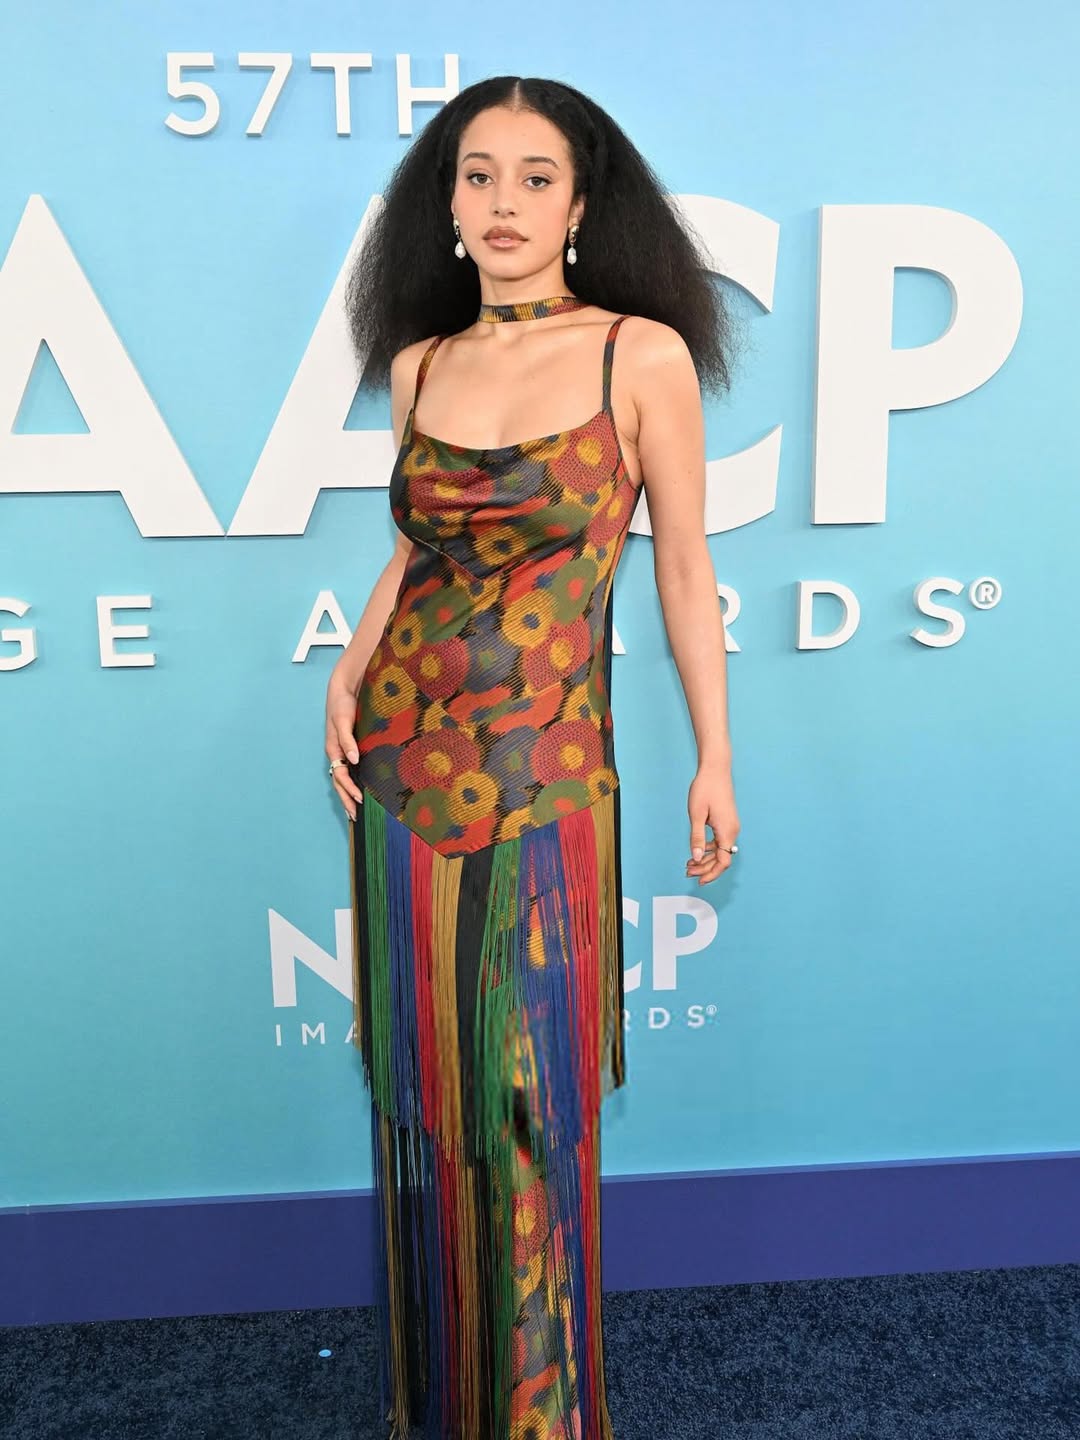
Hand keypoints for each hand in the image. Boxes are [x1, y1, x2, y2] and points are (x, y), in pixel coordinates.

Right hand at [325, 677, 363, 821]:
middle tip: (354, 816)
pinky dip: (352, 782)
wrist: (343, 689)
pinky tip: (360, 788)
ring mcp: (341, 751)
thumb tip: (353, 760)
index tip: (360, 800)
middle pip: (339, 782)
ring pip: (342, 778)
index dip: (349, 789)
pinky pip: (348, 769)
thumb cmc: (341, 703)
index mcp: (333, 749)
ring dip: (347, 794)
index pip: (340, 775)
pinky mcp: (348, 747)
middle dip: (345, 799)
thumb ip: (347, 740)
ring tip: (354, 809)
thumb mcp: (343, 720)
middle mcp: (336, 753)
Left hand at [686, 763, 739, 884]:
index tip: (698, 880)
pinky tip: (696, 850)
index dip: (711, 873)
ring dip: (706, 859)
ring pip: (720, 851)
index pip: (723, 861)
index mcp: (726, 831)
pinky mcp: (727, 822)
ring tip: (689, 863)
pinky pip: (720, 842)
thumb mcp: (696, 814)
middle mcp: (732, 831)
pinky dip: (708, 849)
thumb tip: (695, 857)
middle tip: (687, 871)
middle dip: (705, 868)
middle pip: (722, 859)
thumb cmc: (705, 789)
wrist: (716, 770)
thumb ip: (696, 837)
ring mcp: (731, 827)